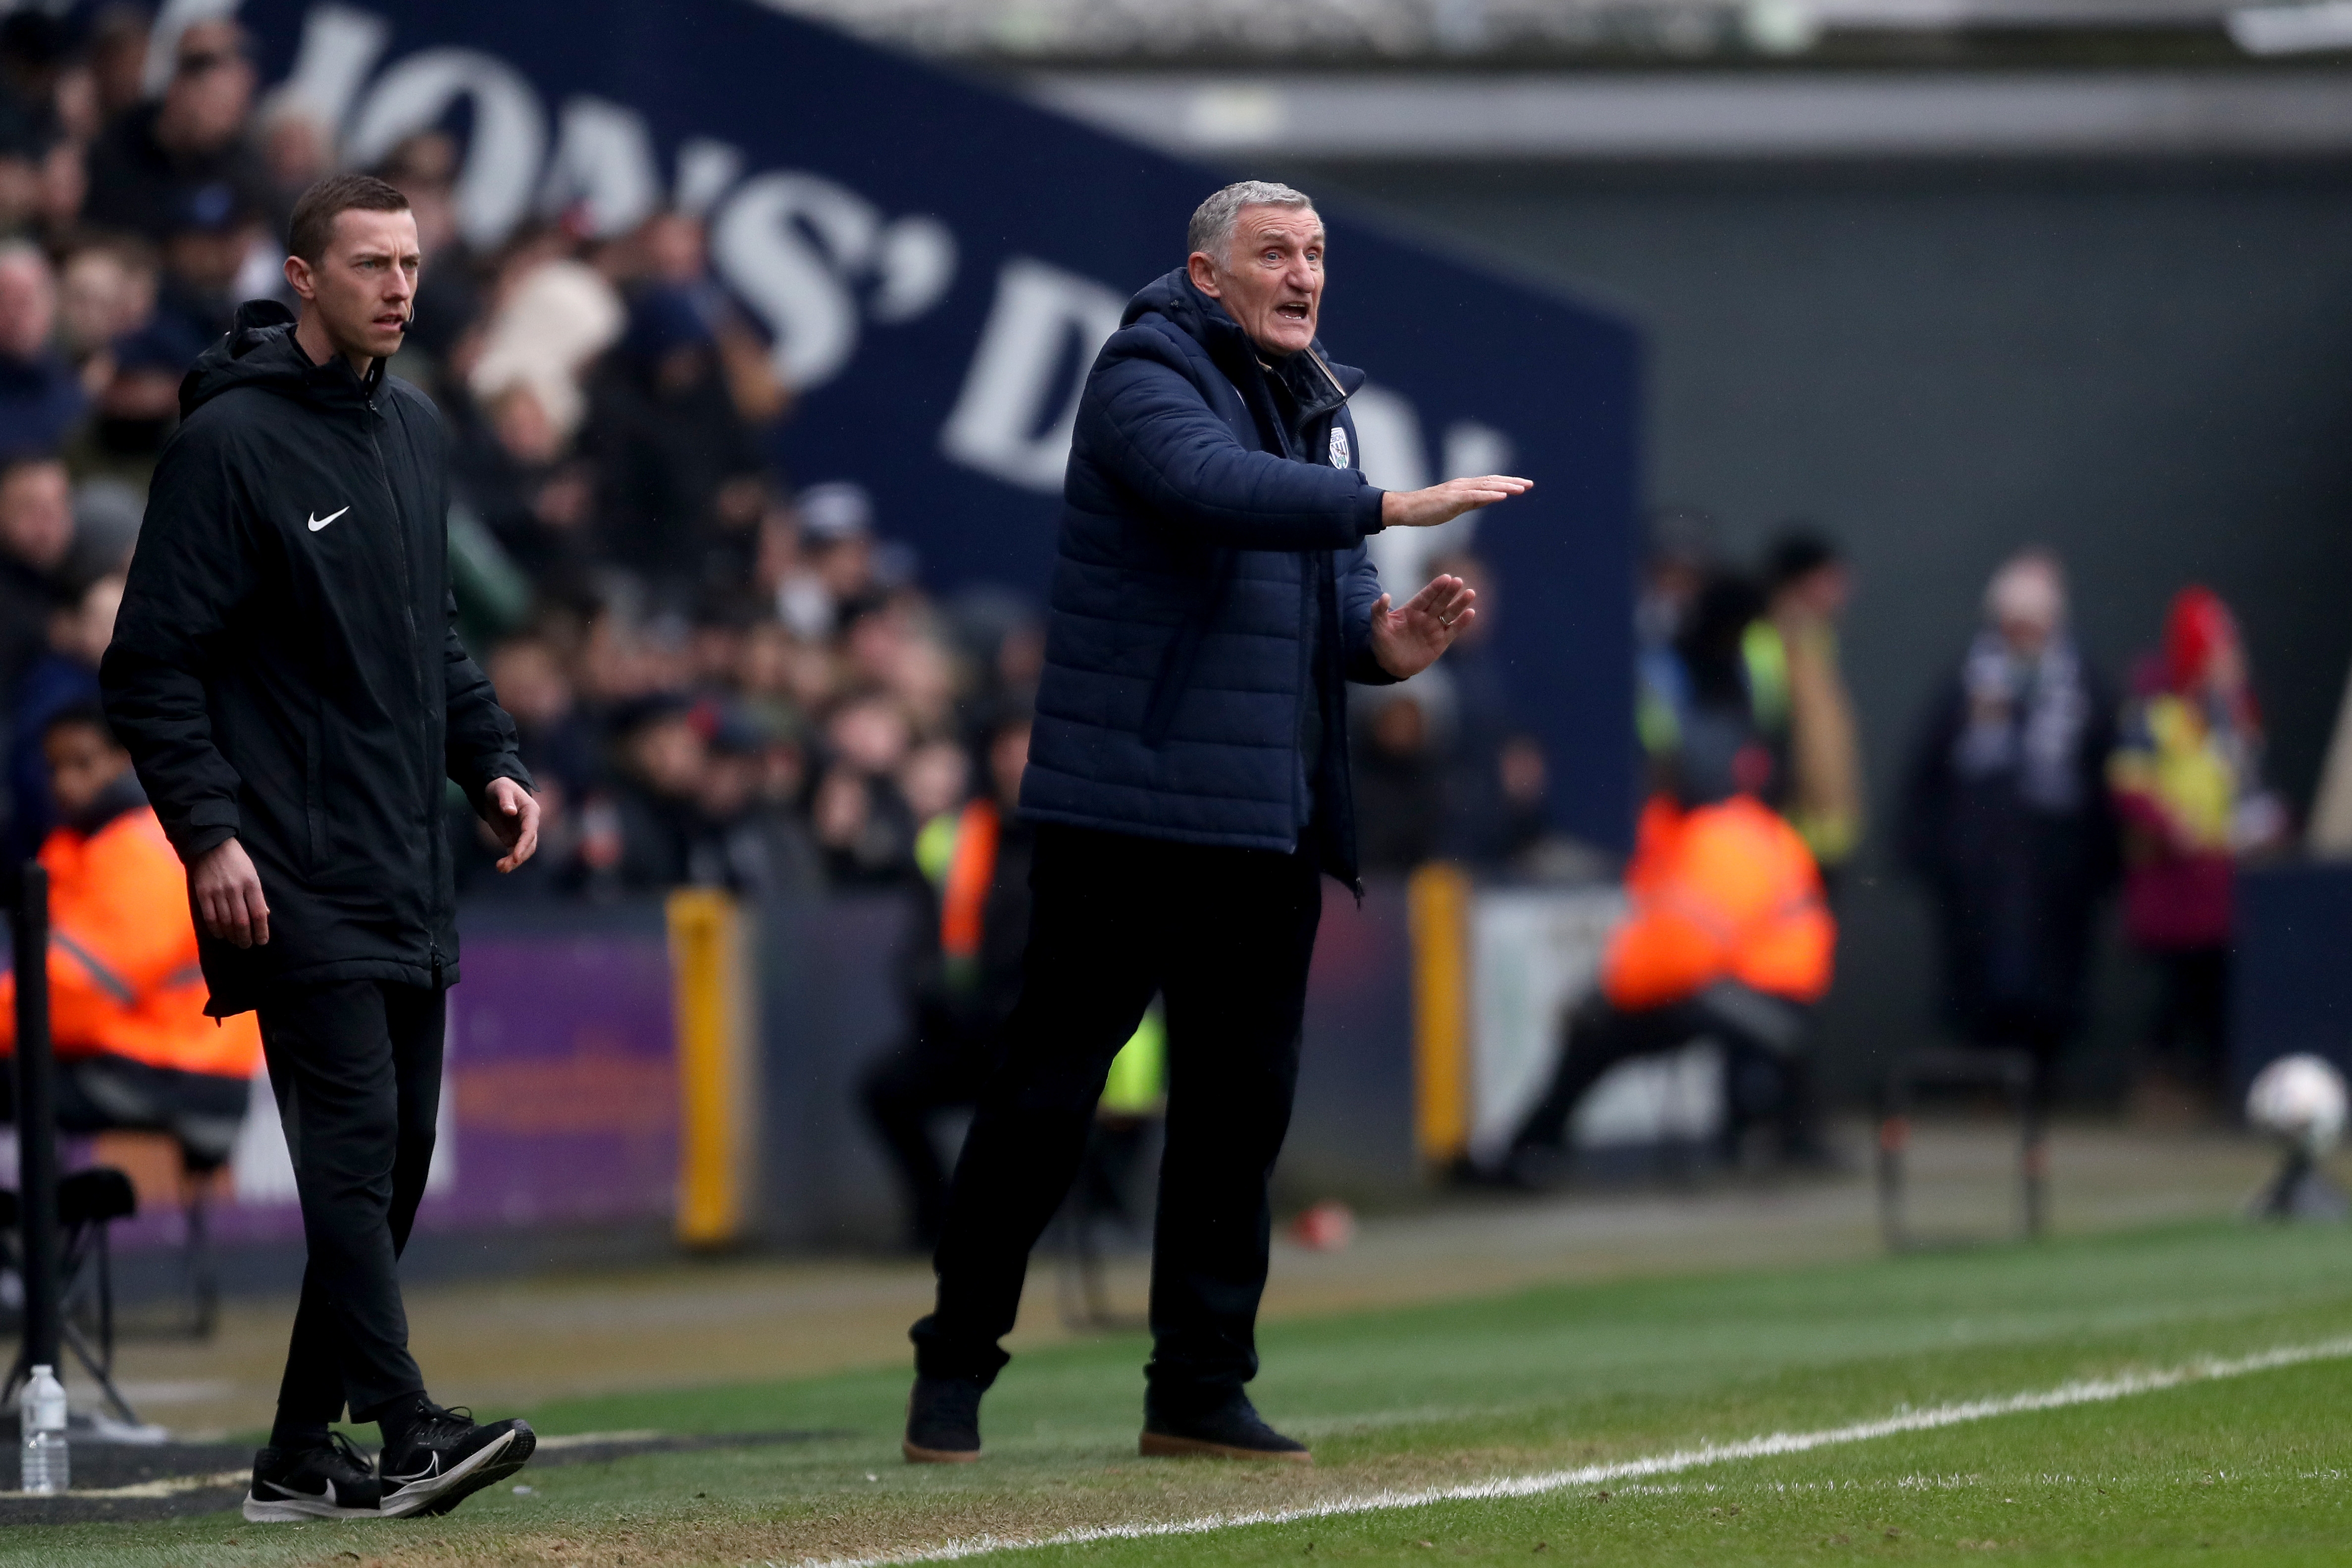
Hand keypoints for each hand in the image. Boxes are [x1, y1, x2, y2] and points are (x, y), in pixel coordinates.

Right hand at [190, 839, 268, 947]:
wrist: (211, 844)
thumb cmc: (236, 861)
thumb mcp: (252, 874)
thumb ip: (257, 895)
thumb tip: (264, 915)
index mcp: (252, 884)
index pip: (259, 913)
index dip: (261, 931)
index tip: (262, 941)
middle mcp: (235, 889)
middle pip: (242, 921)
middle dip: (246, 937)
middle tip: (247, 945)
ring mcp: (217, 892)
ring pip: (226, 922)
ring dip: (231, 936)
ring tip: (235, 941)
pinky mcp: (202, 893)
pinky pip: (209, 917)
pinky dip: (215, 929)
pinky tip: (220, 934)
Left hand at [485, 777, 540, 871]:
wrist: (494, 790)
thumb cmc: (500, 787)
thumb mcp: (501, 789)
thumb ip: (506, 800)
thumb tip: (511, 812)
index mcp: (531, 812)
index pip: (530, 831)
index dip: (524, 844)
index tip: (516, 857)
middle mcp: (530, 824)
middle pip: (529, 845)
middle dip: (518, 857)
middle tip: (504, 866)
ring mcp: (521, 833)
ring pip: (523, 851)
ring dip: (514, 862)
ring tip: (500, 868)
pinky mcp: (512, 838)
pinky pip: (513, 852)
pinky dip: (508, 860)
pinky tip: (500, 867)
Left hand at [1369, 574, 1477, 680]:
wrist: (1389, 665)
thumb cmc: (1382, 643)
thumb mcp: (1378, 627)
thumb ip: (1379, 611)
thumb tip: (1384, 596)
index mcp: (1412, 610)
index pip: (1426, 596)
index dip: (1435, 587)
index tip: (1445, 578)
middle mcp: (1425, 617)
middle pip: (1440, 601)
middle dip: (1449, 592)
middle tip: (1458, 581)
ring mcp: (1434, 629)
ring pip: (1449, 613)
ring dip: (1459, 604)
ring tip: (1470, 593)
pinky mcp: (1441, 642)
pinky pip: (1453, 631)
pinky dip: (1462, 623)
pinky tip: (1470, 613)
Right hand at [1380, 474, 1531, 528]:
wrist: (1406, 509)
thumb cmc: (1426, 509)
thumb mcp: (1454, 506)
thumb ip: (1470, 502)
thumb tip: (1487, 500)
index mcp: (1464, 487)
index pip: (1490, 483)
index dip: (1507, 483)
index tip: (1523, 485)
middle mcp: (1463, 485)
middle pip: (1492, 481)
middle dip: (1512, 482)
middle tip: (1530, 484)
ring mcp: (1458, 491)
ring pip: (1486, 486)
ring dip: (1505, 487)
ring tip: (1521, 489)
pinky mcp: (1452, 499)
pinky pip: (1474, 496)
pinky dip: (1490, 495)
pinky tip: (1502, 496)